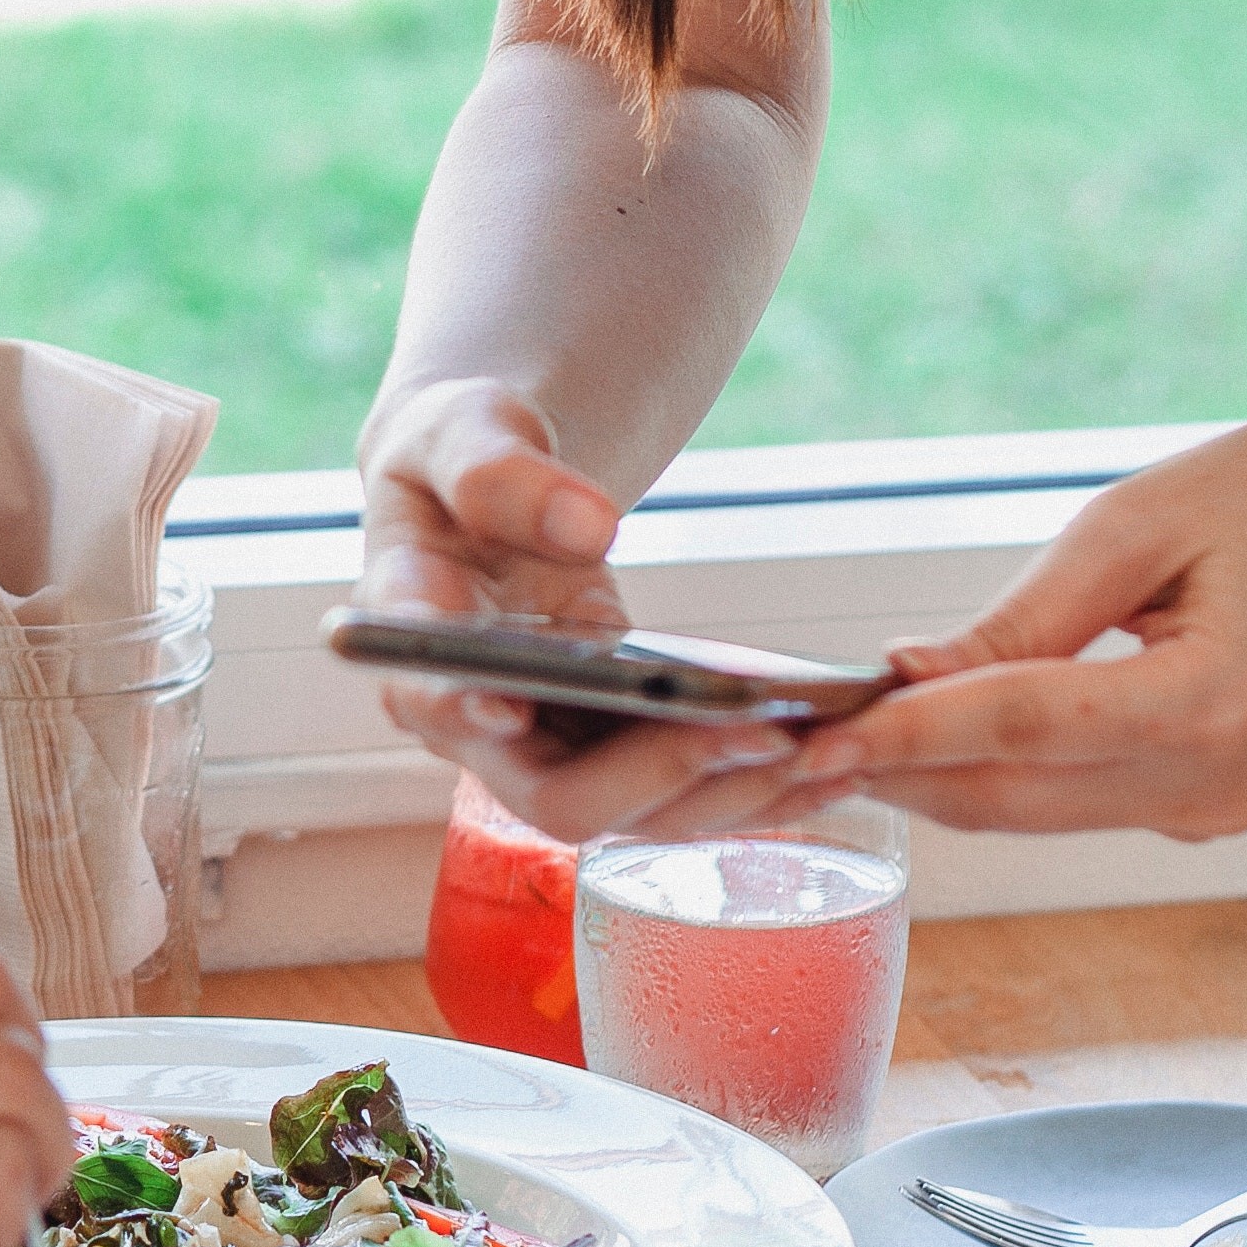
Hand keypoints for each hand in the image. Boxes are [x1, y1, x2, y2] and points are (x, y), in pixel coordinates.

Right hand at [356, 376, 825, 842]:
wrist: (489, 490)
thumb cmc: (459, 456)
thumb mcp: (458, 428)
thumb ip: (501, 469)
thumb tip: (585, 526)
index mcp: (413, 641)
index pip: (429, 698)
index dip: (467, 711)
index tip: (513, 704)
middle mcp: (476, 723)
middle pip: (557, 798)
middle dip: (660, 777)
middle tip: (760, 732)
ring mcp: (549, 751)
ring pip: (635, 817)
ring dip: (731, 794)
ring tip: (825, 747)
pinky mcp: (611, 753)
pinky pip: (681, 796)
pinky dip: (754, 784)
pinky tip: (832, 754)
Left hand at [777, 389, 1246, 837]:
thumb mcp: (1137, 524)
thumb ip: (1023, 619)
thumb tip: (909, 676)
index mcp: (1211, 704)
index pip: (1018, 731)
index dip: (902, 738)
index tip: (806, 741)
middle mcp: (1210, 782)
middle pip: (1007, 796)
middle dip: (890, 770)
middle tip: (779, 741)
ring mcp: (1207, 808)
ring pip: (1025, 811)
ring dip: (927, 777)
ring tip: (825, 734)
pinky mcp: (1196, 807)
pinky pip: (1063, 801)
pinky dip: (986, 772)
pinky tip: (921, 734)